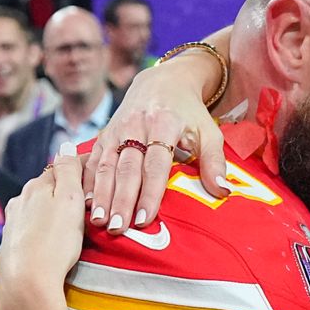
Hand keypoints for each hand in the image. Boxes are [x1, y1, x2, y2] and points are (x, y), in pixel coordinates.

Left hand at [0, 156, 86, 309]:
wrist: (28, 281)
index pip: (63, 167)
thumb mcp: (69, 200)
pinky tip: (52, 238)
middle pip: (49, 188)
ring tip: (73, 223)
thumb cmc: (53, 242)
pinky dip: (45, 228)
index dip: (83, 170)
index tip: (100, 175)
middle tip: (90, 202)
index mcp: (36, 186)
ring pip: (40, 207)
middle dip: (67, 191)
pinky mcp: (13, 242)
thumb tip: (65, 145)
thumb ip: (68, 171)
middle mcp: (21, 200)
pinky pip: (34, 227)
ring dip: (54, 210)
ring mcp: (15, 222)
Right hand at [85, 47, 228, 233]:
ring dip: (101, 194)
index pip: (156, 164)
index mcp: (164, 124)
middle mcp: (136, 125)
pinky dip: (88, 181)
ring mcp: (117, 129)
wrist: (163, 81)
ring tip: (98, 221)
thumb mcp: (209, 131)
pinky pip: (93, 159)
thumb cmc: (189, 113)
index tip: (145, 219)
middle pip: (127, 168)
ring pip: (107, 165)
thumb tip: (223, 191)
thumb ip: (215, 161)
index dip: (149, 193)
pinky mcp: (104, 133)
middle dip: (121, 200)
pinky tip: (85, 202)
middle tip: (117, 228)